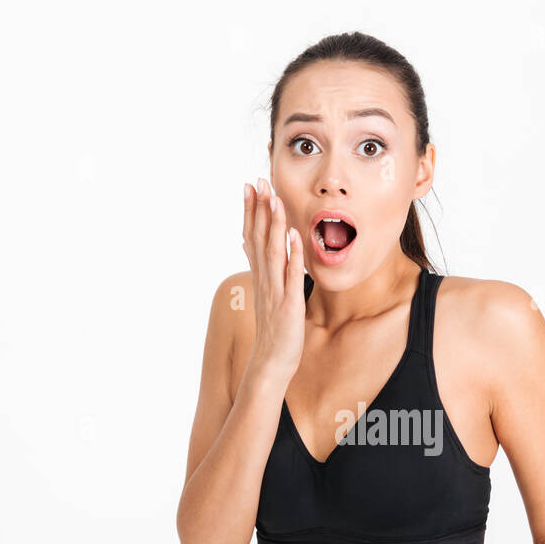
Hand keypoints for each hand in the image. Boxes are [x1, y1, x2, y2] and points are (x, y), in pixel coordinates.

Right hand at [242, 178, 304, 379]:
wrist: (271, 362)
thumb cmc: (273, 330)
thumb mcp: (264, 295)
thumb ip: (259, 269)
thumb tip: (247, 245)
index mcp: (260, 276)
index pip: (251, 236)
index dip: (250, 210)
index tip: (249, 185)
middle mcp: (264, 280)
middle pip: (259, 238)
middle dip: (258, 208)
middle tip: (257, 180)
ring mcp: (275, 292)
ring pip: (273, 252)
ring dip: (274, 225)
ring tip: (274, 199)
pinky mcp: (289, 305)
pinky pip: (292, 276)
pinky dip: (294, 255)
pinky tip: (296, 236)